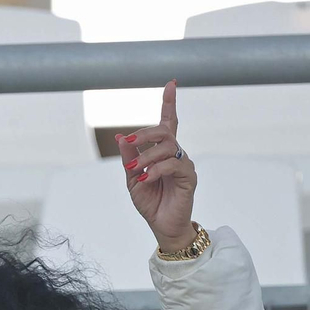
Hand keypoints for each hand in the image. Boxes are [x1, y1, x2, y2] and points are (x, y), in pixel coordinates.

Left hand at [117, 81, 196, 252]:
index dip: (169, 103)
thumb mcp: (132, 177)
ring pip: (167, 147)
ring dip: (147, 156)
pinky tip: (146, 179)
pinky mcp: (189, 177)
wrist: (161, 226)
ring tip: (135, 171)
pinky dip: (156, 170)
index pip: (168, 122)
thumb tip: (120, 137)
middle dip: (144, 133)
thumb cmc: (150, 202)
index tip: (171, 83)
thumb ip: (129, 157)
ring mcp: (183, 164)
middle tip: (128, 142)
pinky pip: (173, 165)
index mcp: (161, 152)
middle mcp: (175, 154)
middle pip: (164, 131)